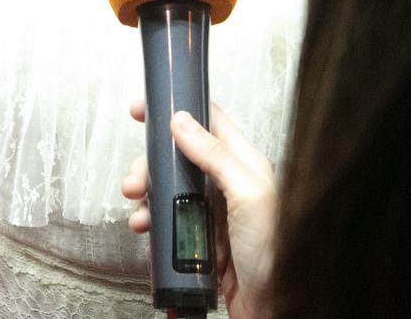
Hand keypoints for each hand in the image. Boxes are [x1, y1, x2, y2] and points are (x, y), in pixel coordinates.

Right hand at [121, 100, 275, 318]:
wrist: (275, 310)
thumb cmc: (276, 255)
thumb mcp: (248, 195)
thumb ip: (217, 156)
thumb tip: (183, 122)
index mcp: (243, 165)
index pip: (207, 123)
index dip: (175, 112)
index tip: (142, 112)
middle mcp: (226, 186)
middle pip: (177, 160)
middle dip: (149, 167)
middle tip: (134, 183)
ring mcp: (212, 214)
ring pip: (168, 192)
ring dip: (146, 200)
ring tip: (140, 217)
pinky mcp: (201, 241)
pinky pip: (169, 225)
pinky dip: (153, 227)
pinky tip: (148, 235)